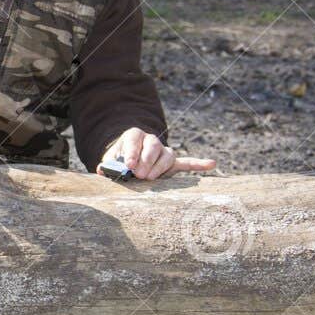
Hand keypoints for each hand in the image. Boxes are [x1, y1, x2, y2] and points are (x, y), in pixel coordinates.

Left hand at [99, 128, 215, 180]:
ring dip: (160, 167)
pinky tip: (211, 164)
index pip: (134, 138)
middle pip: (153, 146)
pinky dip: (198, 164)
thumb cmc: (118, 161)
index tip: (129, 166)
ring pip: (167, 155)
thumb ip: (107, 165)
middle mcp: (150, 140)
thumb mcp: (109, 161)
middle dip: (146, 161)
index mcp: (133, 136)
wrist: (127, 159)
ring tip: (150, 178)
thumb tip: (102, 169)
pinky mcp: (171, 163)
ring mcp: (162, 151)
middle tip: (139, 175)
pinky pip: (186, 162)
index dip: (132, 151)